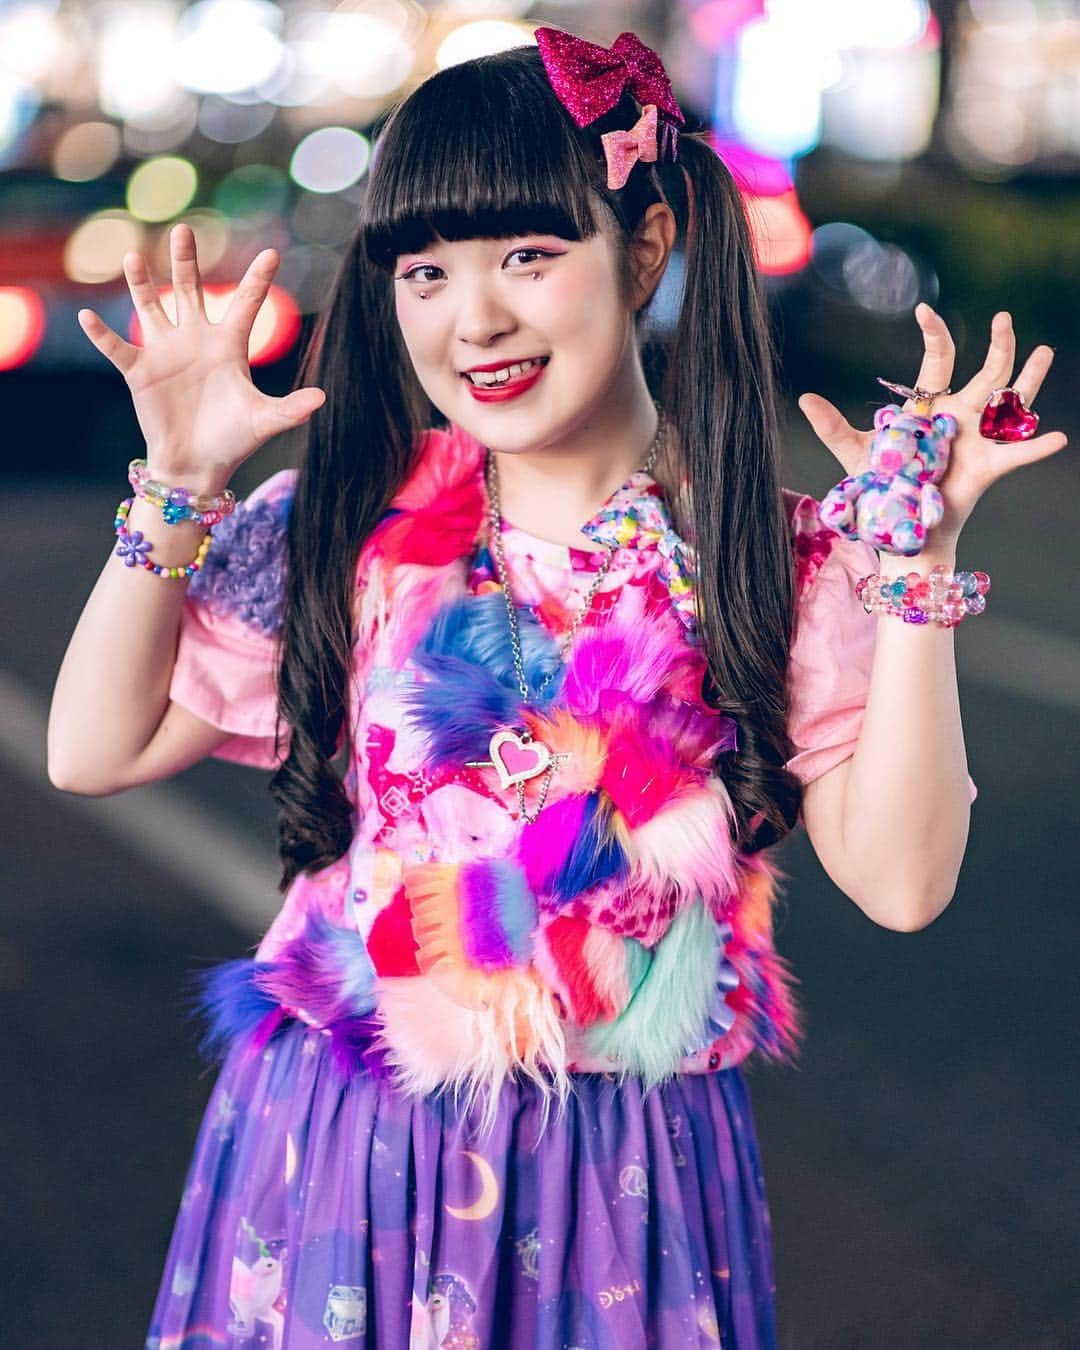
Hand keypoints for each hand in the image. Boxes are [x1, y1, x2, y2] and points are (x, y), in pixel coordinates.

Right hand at [77, 223, 325, 487]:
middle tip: (184, 230)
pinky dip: (101, 334)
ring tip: (133, 256)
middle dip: (186, 261)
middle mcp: (195, 340)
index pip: (246, 304)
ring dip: (141, 283)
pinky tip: (88, 316)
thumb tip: (323, 399)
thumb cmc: (233, 440)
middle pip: (190, 289)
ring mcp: (165, 352)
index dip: (258, 279)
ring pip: (151, 307)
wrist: (197, 465)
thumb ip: (291, 408)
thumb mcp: (264, 421)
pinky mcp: (140, 371)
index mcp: (229, 346)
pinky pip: (116, 347)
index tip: (272, 252)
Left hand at [797, 304, 1067, 548]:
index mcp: (929, 405)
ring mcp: (977, 438)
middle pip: (985, 371)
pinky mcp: (988, 465)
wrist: (902, 526)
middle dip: (998, 344)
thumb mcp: (854, 453)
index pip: (938, 360)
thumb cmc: (882, 486)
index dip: (934, 334)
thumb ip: (832, 426)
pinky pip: (1018, 454)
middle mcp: (959, 415)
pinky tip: (1059, 439)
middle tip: (1005, 316)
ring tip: (1045, 351)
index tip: (924, 311)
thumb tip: (803, 398)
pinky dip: (1037, 448)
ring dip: (1029, 378)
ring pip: (1010, 401)